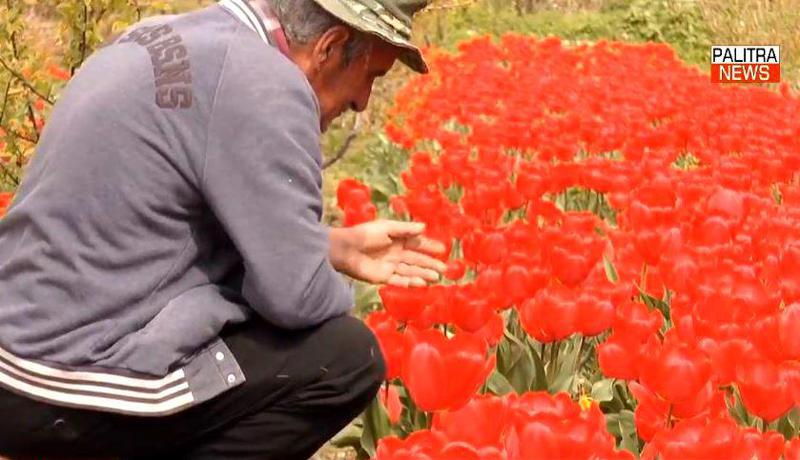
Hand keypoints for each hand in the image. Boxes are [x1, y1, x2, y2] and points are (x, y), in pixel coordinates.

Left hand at [330, 220, 447, 287]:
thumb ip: (405, 229)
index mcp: (397, 239)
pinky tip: (421, 283)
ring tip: (437, 277)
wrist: (346, 249)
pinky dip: (410, 282)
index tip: (442, 249)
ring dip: (423, 274)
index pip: (417, 243)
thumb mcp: (387, 227)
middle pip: (416, 259)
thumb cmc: (365, 234)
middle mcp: (396, 253)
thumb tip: (424, 227)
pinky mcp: (383, 277)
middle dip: (430, 263)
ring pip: (411, 271)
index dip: (429, 246)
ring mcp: (390, 266)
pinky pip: (399, 280)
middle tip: (445, 268)